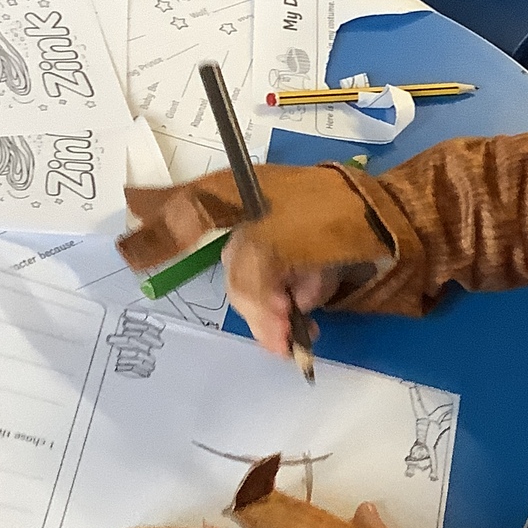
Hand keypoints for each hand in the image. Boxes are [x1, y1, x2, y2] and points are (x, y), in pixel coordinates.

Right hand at [118, 164, 393, 358]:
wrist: (398, 215)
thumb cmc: (326, 215)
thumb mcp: (273, 243)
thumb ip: (246, 280)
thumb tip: (255, 320)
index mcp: (230, 193)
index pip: (177, 212)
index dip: (152, 236)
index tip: (129, 257)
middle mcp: (248, 210)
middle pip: (232, 269)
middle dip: (257, 302)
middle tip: (280, 334)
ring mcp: (279, 231)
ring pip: (265, 281)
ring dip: (286, 300)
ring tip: (312, 303)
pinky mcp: (306, 249)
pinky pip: (293, 281)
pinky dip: (307, 292)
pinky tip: (324, 290)